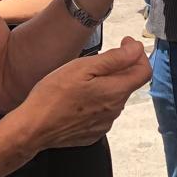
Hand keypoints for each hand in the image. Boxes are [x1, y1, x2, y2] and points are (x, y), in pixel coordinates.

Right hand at [15, 37, 150, 151]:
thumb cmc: (53, 94)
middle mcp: (115, 110)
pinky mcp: (93, 133)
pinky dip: (97, 101)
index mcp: (116, 92)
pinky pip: (102, 113)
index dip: (138, 54)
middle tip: (99, 59)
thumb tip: (137, 49)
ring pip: (115, 98)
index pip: (145, 71)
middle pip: (129, 83)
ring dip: (108, 85)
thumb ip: (115, 58)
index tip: (124, 43)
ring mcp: (104, 124)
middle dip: (121, 67)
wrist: (32, 128)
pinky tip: (79, 98)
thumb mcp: (84, 67)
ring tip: (84, 79)